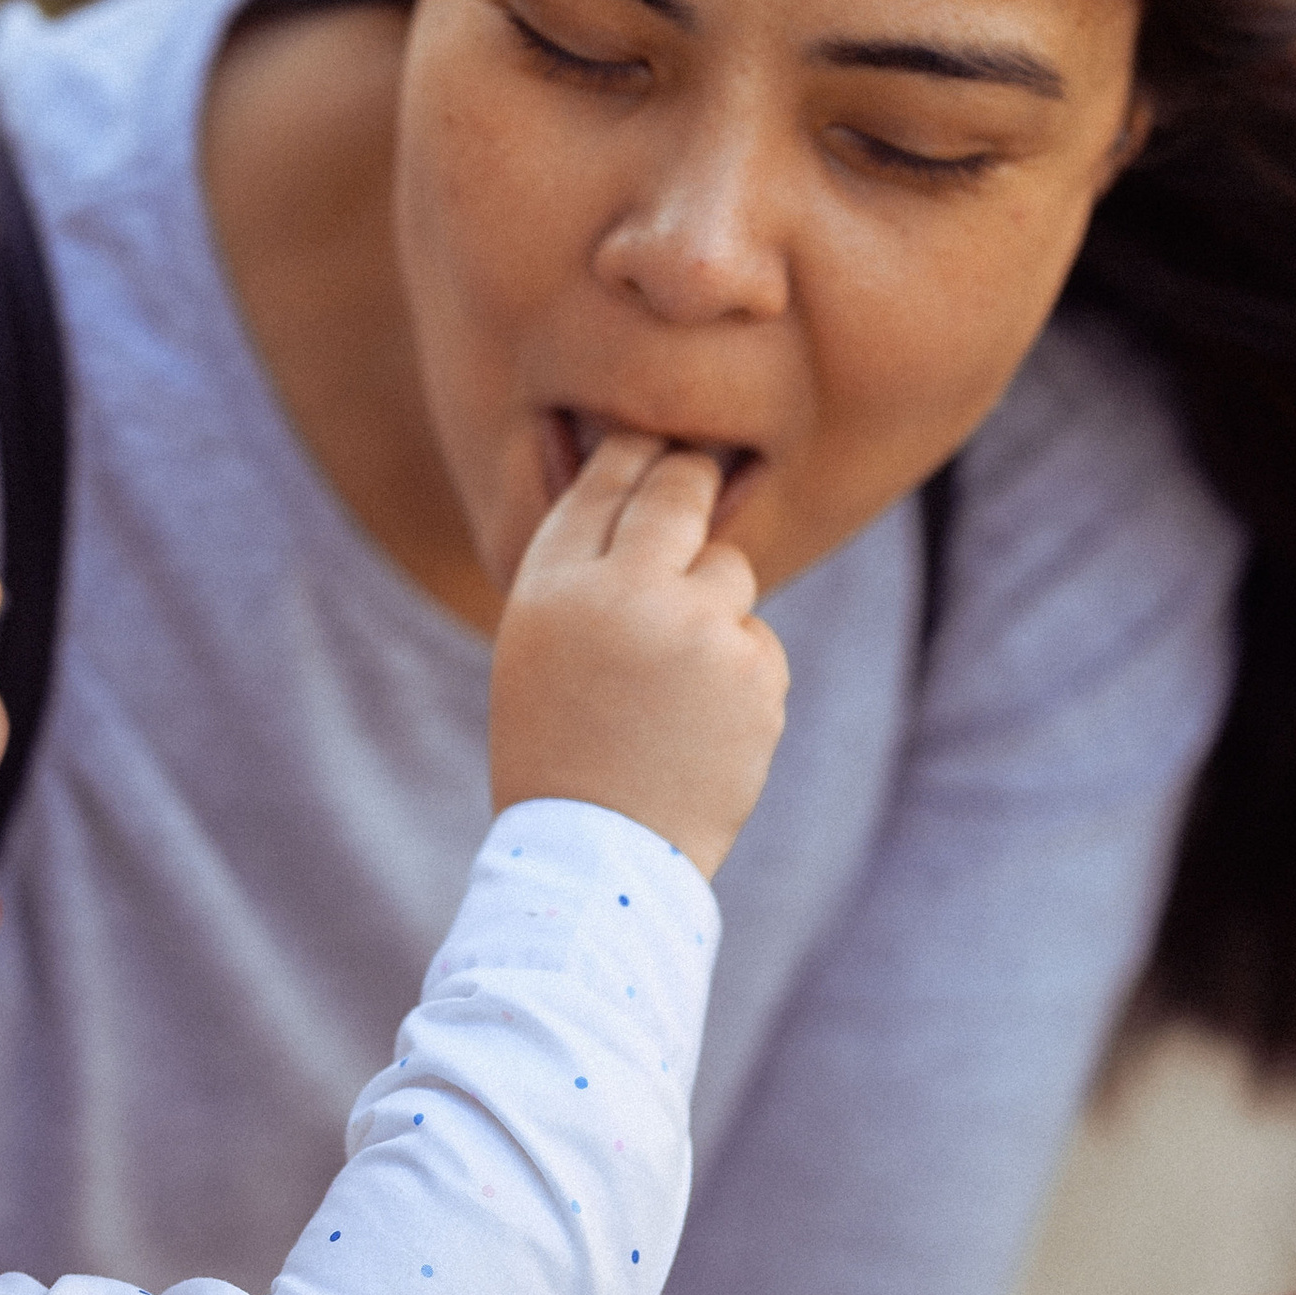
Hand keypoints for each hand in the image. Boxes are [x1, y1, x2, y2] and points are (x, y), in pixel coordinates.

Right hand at [490, 434, 788, 877]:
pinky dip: (738, 673)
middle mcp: (624, 592)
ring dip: (714, 607)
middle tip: (701, 464)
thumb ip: (586, 576)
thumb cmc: (558, 752)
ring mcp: (695, 628)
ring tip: (673, 683)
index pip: (602, 481)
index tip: (651, 440)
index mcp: (553, 586)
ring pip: (730, 571)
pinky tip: (700, 724)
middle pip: (680, 490)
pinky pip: (757, 640)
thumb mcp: (538, 650)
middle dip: (694, 475)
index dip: (631, 451)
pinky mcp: (752, 668)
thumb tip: (651, 504)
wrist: (598, 855)